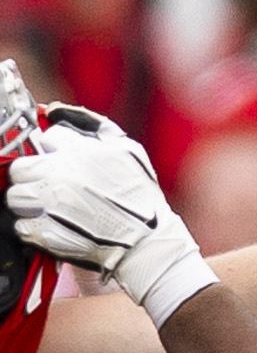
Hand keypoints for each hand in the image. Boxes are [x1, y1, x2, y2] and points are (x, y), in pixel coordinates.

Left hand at [5, 112, 215, 326]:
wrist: (145, 242)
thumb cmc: (140, 196)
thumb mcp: (129, 150)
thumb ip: (93, 124)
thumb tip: (55, 109)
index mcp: (80, 151)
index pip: (47, 138)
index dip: (54, 150)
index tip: (61, 160)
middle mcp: (60, 174)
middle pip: (21, 166)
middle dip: (32, 175)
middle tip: (49, 185)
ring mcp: (49, 205)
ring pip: (14, 196)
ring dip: (28, 202)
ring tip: (49, 208)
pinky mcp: (42, 232)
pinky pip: (20, 225)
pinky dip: (32, 227)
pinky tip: (52, 226)